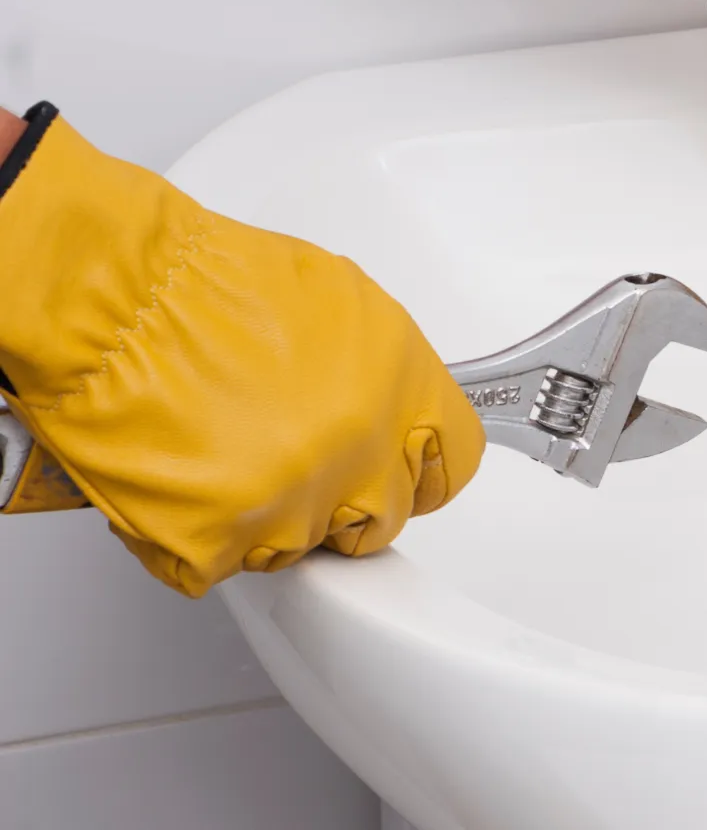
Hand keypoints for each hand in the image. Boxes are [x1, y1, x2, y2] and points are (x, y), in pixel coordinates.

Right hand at [0, 106, 483, 596]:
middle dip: (342, 499)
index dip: (417, 471)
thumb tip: (390, 407)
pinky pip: (225, 563)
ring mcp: (297, 503)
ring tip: (221, 455)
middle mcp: (362, 450)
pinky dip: (199, 535)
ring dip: (266, 517)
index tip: (397, 472)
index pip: (452, 464)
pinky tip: (183, 480)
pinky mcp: (225, 540)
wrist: (113, 298)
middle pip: (381, 517)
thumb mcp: (341, 303)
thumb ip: (381, 373)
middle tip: (291, 462)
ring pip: (302, 547)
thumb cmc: (206, 284)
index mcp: (404, 389)